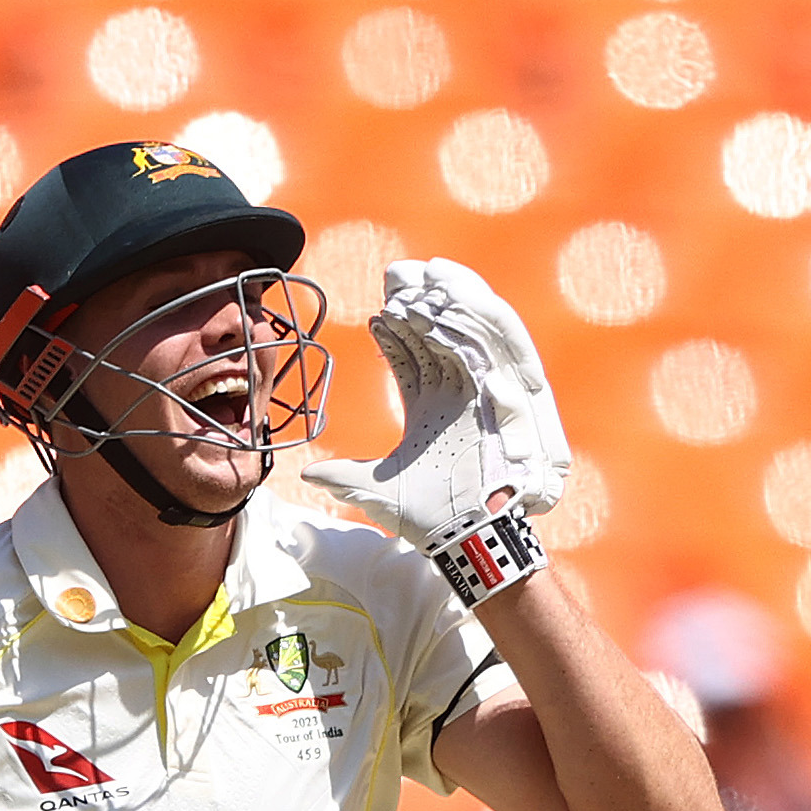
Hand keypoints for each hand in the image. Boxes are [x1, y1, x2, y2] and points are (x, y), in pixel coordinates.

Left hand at [306, 256, 570, 553]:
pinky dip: (472, 311)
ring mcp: (481, 389)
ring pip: (463, 327)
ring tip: (417, 276)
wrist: (469, 536)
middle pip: (438, 333)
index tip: (377, 312)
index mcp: (432, 408)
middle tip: (394, 275)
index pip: (413, 357)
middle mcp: (458, 393)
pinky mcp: (503, 389)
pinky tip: (447, 291)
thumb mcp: (378, 488)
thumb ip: (344, 475)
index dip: (395, 332)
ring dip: (442, 297)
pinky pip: (492, 337)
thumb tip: (307, 474)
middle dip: (416, 302)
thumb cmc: (430, 518)